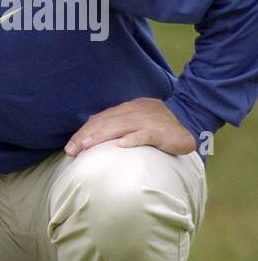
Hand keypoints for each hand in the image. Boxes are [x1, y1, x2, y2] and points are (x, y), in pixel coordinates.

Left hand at [64, 97, 196, 156]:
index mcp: (125, 110)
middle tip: (72, 150)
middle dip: (86, 136)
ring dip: (102, 136)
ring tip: (87, 146)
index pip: (99, 120)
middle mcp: (133, 112)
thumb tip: (91, 141)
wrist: (190, 118)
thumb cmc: (157, 124)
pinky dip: (133, 138)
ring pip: (121, 127)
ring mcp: (147, 121)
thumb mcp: (134, 121)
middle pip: (105, 122)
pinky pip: (145, 134)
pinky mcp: (160, 131)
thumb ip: (116, 127)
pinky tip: (121, 145)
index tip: (70, 148)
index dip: (83, 132)